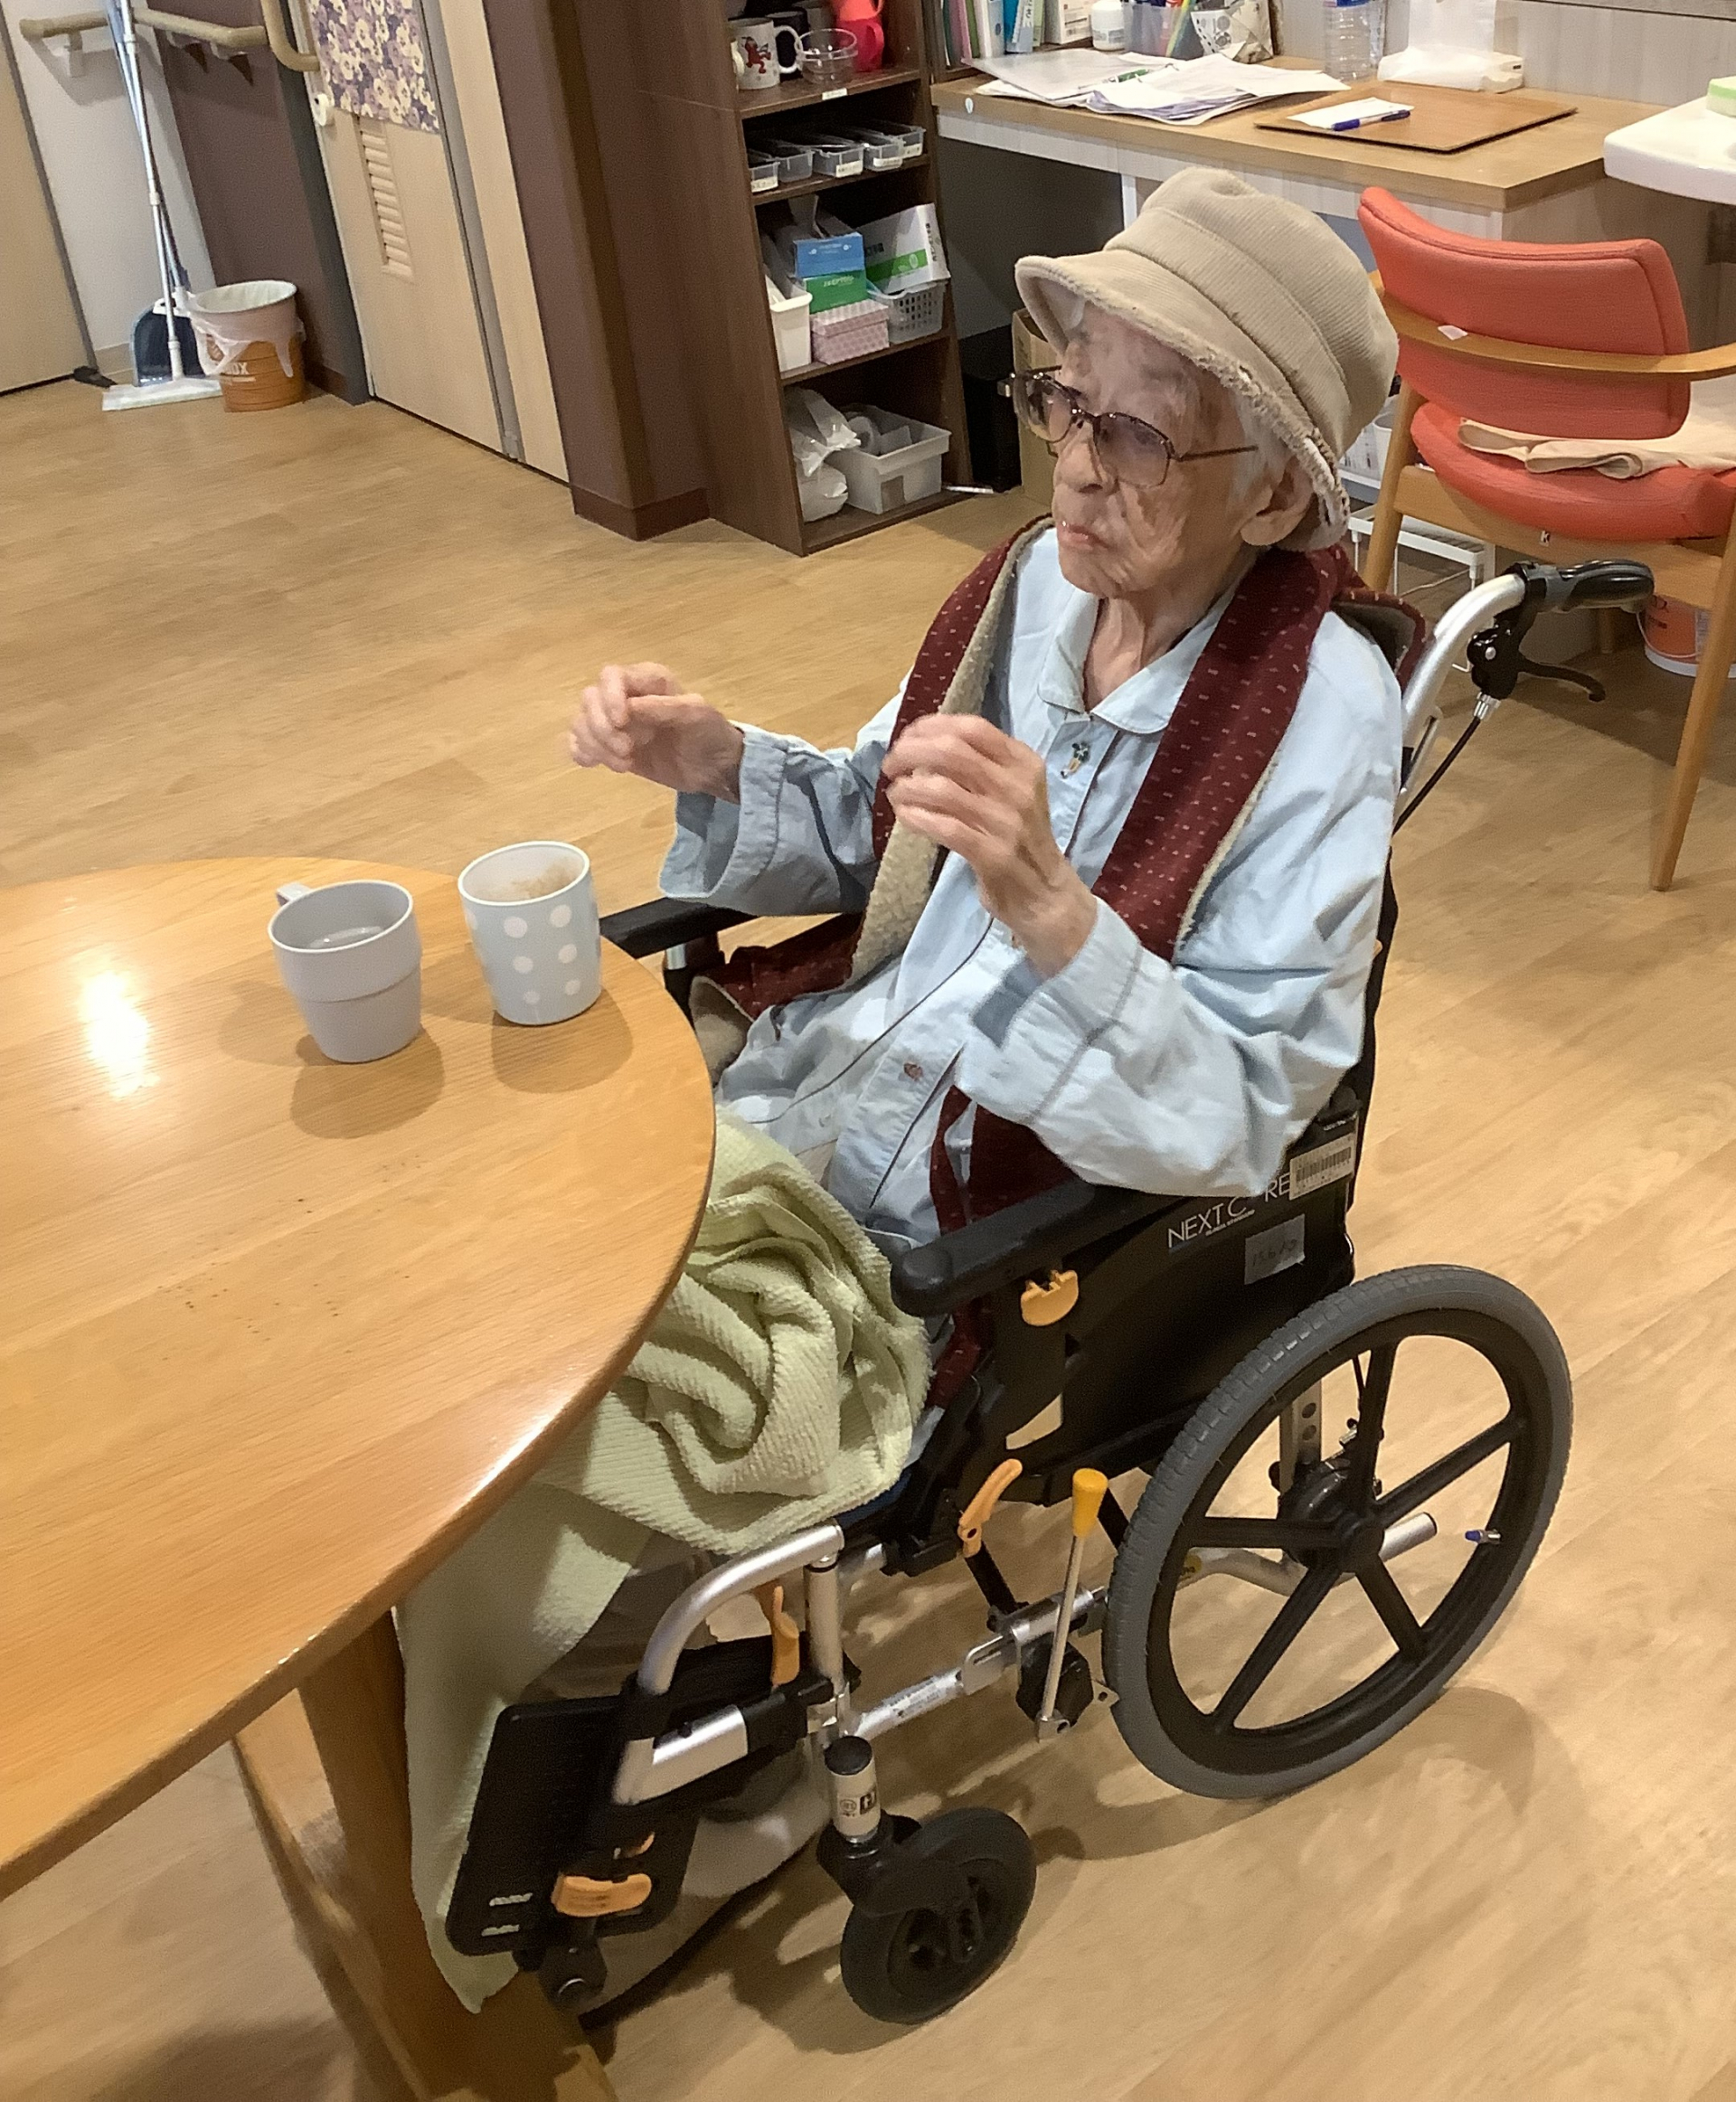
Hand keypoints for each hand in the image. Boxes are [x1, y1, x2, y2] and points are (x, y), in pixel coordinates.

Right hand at [568, 662, 744, 801]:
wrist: (713, 769)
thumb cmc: (709, 734)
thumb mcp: (696, 715)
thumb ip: (663, 708)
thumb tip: (628, 707)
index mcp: (647, 680)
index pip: (611, 676)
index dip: (609, 697)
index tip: (622, 722)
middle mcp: (625, 695)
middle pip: (589, 699)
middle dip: (602, 728)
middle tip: (627, 751)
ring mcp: (614, 722)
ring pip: (581, 723)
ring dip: (596, 745)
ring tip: (625, 764)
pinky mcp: (608, 746)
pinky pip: (579, 743)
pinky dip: (584, 754)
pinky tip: (607, 765)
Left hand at [882, 717, 1096, 974]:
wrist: (1046, 894)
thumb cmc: (1020, 838)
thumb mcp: (1012, 792)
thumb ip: (980, 766)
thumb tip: (924, 748)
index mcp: (1024, 763)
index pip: (973, 729)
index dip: (932, 727)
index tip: (907, 737)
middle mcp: (1018, 787)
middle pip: (953, 752)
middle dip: (911, 753)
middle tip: (891, 765)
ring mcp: (1007, 822)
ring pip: (943, 789)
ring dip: (908, 788)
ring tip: (895, 794)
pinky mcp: (993, 855)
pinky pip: (944, 828)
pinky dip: (917, 818)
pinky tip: (905, 817)